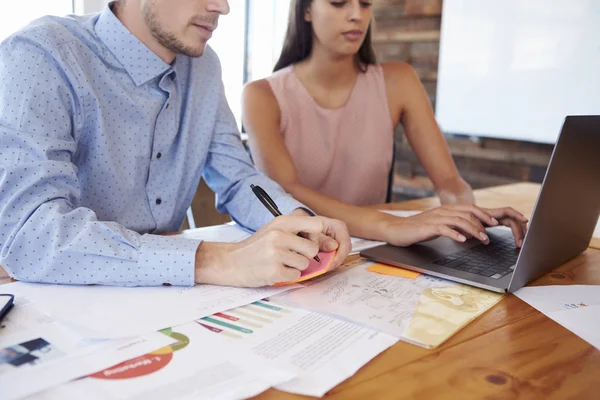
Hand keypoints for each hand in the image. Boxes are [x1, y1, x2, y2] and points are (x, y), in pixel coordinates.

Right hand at [194, 215, 350, 286]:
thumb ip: (298, 231)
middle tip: (289, 256)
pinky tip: (275, 271)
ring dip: (296, 267)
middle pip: (313, 248)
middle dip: (305, 256)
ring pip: (305, 264)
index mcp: (282, 222)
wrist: (230, 262)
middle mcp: (279, 235)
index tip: (314, 243)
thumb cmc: (256, 247)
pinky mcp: (273, 271)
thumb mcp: (274, 229)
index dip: (321, 236)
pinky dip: (288, 276)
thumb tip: (329, 242)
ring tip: (280, 263)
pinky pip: (296, 276)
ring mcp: (275, 253)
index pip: (318, 224)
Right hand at [378, 204, 527, 246]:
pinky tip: (462, 241)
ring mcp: (435, 218)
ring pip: (459, 221)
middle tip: (494, 231)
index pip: (470, 209)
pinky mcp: (428, 227)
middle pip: (468, 213)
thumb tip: (470, 233)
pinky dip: (455, 234)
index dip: (485, 214)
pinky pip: (444, 229)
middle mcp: (443, 211)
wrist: (397, 230)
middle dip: (483, 221)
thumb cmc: (418, 230)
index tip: (497, 223)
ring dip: (473, 230)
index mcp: (447, 210)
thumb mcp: (439, 227)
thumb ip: (454, 227)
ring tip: (483, 239)